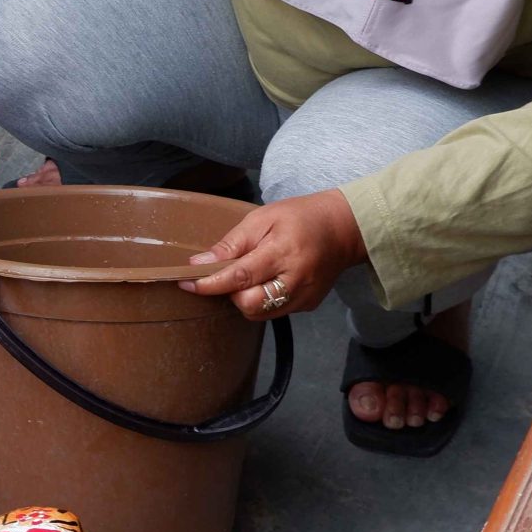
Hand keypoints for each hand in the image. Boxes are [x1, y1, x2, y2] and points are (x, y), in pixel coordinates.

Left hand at [179, 189, 366, 320]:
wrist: (343, 228)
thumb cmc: (300, 217)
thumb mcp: (262, 218)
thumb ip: (232, 244)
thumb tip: (200, 263)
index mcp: (284, 252)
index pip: (241, 277)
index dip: (211, 283)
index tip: (188, 283)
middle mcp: (297, 280)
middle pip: (250, 304)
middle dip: (230, 294)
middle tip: (229, 275)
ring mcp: (305, 296)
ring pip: (260, 313)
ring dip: (244, 299)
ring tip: (249, 277)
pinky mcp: (308, 305)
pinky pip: (274, 312)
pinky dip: (261, 301)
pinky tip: (265, 281)